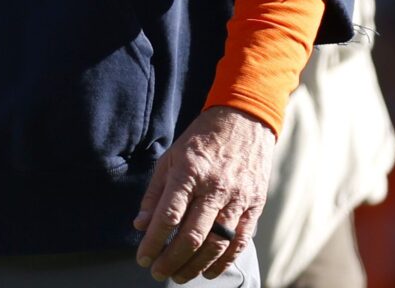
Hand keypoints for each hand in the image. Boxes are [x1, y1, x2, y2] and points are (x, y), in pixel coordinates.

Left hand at [133, 106, 274, 282]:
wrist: (244, 122)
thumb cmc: (200, 141)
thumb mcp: (170, 158)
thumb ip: (155, 194)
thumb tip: (140, 225)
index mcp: (189, 172)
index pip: (169, 215)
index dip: (154, 241)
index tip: (142, 257)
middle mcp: (214, 187)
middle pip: (192, 235)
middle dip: (172, 259)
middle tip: (158, 272)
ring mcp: (237, 198)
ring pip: (217, 243)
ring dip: (196, 265)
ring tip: (179, 275)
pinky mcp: (254, 206)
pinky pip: (240, 242)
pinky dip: (224, 262)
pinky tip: (209, 272)